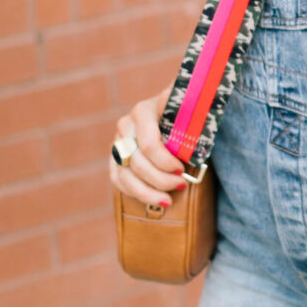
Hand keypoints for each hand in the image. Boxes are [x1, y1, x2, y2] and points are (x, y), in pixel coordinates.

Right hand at [110, 89, 185, 208]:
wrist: (172, 118)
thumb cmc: (184, 116)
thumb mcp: (189, 108)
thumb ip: (189, 108)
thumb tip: (191, 106)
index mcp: (143, 112)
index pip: (149, 145)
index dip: (166, 163)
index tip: (183, 170)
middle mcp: (126, 126)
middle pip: (137, 162)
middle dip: (161, 179)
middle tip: (181, 184)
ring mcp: (118, 143)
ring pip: (126, 175)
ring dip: (148, 192)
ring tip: (168, 200)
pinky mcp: (115, 159)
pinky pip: (118, 181)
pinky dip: (137, 194)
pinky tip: (155, 199)